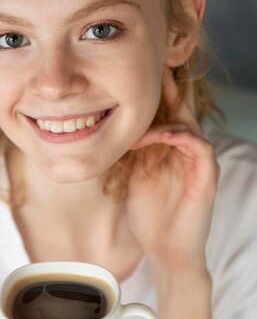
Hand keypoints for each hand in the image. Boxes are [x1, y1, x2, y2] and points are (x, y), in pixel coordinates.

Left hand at [127, 67, 218, 273]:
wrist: (167, 251)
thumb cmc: (150, 217)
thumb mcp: (134, 177)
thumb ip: (132, 153)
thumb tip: (111, 131)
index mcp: (169, 150)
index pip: (164, 113)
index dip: (152, 94)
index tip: (130, 74)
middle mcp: (186, 150)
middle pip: (180, 109)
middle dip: (165, 88)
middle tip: (148, 67)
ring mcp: (199, 161)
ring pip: (189, 122)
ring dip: (164, 116)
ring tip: (140, 112)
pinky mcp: (207, 175)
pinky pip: (198, 145)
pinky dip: (180, 136)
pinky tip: (159, 136)